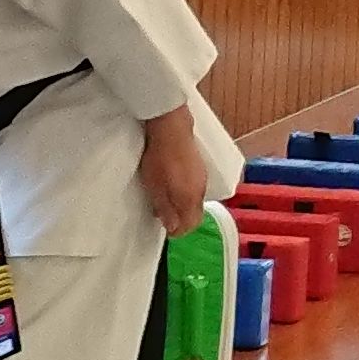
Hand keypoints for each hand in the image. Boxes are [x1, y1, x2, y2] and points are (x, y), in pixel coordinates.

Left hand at [136, 109, 207, 236]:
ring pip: (196, 201)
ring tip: (165, 202)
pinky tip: (173, 187)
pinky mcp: (201, 166)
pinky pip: (196, 188)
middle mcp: (201, 190)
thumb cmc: (160, 158)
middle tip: (164, 216)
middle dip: (181, 220)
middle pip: (195, 214)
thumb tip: (173, 228)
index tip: (165, 229)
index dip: (177, 231)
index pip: (190, 225)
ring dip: (183, 206)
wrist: (171, 128)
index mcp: (191, 199)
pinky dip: (186, 194)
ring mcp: (203, 177)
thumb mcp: (155, 188)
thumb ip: (165, 209)